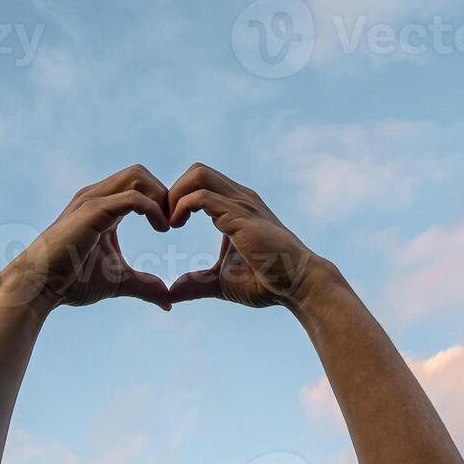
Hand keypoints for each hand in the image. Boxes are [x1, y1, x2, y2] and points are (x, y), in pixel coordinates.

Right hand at [0, 165, 172, 312]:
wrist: (39, 286)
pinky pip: (133, 197)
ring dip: (160, 197)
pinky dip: (153, 209)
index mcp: (103, 206)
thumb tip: (168, 303)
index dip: (161, 201)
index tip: (173, 227)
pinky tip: (161, 229)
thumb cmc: (72, 282)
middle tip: (173, 223)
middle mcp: (97, 196)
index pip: (139, 184)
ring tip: (167, 226)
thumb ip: (144, 286)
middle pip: (140, 172)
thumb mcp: (118, 282)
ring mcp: (93, 200)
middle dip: (163, 193)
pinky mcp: (93, 211)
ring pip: (137, 175)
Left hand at [164, 163, 321, 308]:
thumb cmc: (268, 281)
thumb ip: (197, 284)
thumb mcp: (222, 282)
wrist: (298, 284)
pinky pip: (201, 197)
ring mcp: (241, 203)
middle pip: (197, 170)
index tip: (169, 225)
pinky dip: (181, 206)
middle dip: (174, 190)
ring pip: (198, 174)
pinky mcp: (239, 216)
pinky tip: (176, 226)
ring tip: (170, 223)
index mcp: (237, 206)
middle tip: (165, 220)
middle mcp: (239, 198)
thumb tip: (172, 293)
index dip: (179, 198)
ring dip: (175, 194)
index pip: (201, 182)